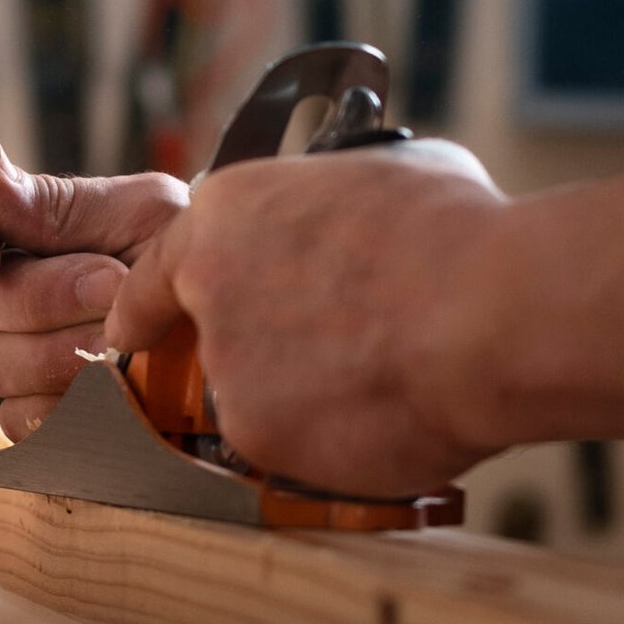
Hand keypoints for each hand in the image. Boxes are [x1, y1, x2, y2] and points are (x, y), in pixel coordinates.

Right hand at [0, 136, 187, 439]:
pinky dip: (61, 410)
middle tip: (113, 284)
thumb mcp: (135, 209)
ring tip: (125, 340)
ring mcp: (21, 356)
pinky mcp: (41, 414)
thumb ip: (53, 202)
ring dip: (63, 352)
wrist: (229, 309)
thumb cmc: (178, 246)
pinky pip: (20, 423)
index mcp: (21, 231)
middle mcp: (9, 293)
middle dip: (51, 295)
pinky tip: (104, 394)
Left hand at [105, 139, 506, 495]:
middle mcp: (210, 290)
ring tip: (390, 373)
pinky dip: (339, 443)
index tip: (135, 332)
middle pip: (215, 340)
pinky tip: (393, 412)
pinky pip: (297, 448)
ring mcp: (230, 369)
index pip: (157, 270)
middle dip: (265, 353)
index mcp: (228, 214)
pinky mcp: (262, 436)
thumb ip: (336, 204)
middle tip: (334, 352)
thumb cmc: (455, 232)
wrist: (489, 310)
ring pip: (258, 401)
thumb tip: (357, 213)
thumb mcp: (385, 174)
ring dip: (311, 399)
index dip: (150, 305)